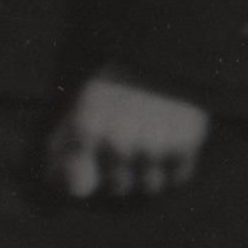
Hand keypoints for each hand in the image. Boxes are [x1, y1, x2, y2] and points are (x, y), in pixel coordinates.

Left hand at [42, 74, 209, 199]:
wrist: (162, 59)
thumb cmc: (112, 89)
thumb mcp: (78, 109)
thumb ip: (62, 149)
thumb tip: (67, 188)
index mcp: (86, 130)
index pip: (81, 187)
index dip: (88, 181)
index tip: (94, 169)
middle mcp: (118, 141)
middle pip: (119, 188)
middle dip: (122, 174)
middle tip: (130, 146)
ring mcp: (153, 144)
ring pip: (151, 186)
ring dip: (151, 172)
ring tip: (151, 144)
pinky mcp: (185, 144)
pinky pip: (178, 178)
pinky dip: (176, 168)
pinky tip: (171, 143)